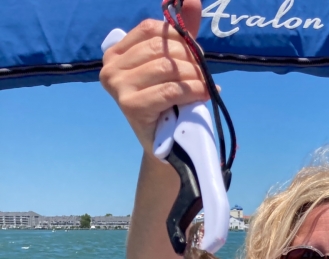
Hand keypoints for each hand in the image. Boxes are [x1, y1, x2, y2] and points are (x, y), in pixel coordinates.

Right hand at [100, 0, 204, 154]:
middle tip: (204, 73)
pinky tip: (204, 94)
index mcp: (116, 52)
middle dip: (190, 58)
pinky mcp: (131, 106)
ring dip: (194, 76)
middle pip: (161, 48)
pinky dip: (192, 90)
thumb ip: (180, 32)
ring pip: (167, 68)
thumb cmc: (167, 104)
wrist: (165, 146)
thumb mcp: (172, 64)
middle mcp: (111, 67)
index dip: (179, 38)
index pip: (152, 29)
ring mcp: (118, 86)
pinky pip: (170, 90)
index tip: (195, 55)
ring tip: (205, 85)